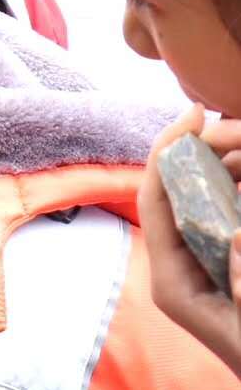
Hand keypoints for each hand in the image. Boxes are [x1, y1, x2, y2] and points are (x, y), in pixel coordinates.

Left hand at [139, 104, 240, 375]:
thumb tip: (239, 235)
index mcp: (174, 279)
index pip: (157, 200)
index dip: (169, 150)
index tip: (196, 111)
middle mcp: (181, 266)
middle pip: (181, 190)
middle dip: (209, 150)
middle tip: (238, 126)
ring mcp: (205, 263)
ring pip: (210, 195)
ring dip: (231, 166)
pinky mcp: (225, 261)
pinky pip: (227, 212)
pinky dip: (238, 187)